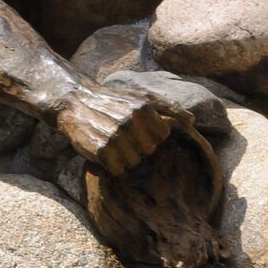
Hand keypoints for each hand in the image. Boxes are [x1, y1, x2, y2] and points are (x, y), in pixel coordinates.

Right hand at [57, 80, 179, 173]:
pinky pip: (117, 170)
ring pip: (134, 163)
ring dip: (123, 157)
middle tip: (121, 135)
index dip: (150, 135)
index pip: (162, 137)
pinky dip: (110, 165)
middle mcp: (131, 122)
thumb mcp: (141, 97)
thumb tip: (192, 121)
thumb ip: (168, 107)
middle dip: (137, 147)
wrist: (75, 102)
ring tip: (111, 142)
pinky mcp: (101, 150)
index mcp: (144, 108)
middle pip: (149, 152)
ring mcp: (116, 137)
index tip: (136, 128)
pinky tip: (102, 151)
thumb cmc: (112, 101)